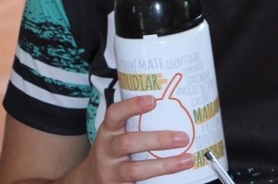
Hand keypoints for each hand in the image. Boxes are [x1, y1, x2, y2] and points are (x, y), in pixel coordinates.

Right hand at [78, 95, 194, 182]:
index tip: (153, 100)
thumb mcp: (117, 134)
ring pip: (135, 170)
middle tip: (184, 138)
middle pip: (129, 143)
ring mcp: (111, 172)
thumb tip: (178, 109)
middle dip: (158, 140)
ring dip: (164, 165)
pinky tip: (176, 178)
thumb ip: (137, 123)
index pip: (115, 114)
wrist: (90, 180)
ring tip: (187, 159)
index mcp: (108, 131)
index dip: (132, 106)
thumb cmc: (113, 151)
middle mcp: (107, 150)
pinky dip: (158, 181)